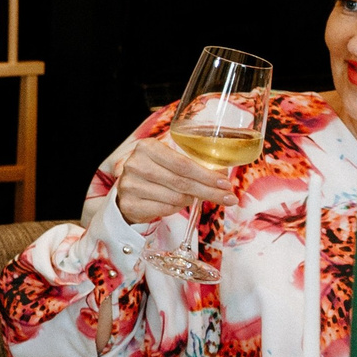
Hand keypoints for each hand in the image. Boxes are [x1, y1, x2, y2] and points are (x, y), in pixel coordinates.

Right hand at [109, 136, 235, 224]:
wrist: (128, 191)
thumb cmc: (156, 174)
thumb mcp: (170, 162)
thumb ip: (192, 165)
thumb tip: (223, 175)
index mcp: (147, 147)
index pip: (183, 164)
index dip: (207, 175)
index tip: (226, 183)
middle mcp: (135, 164)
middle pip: (181, 182)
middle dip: (209, 191)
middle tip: (228, 198)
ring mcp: (129, 185)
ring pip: (175, 198)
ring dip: (191, 200)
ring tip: (194, 198)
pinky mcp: (129, 204)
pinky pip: (165, 209)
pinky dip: (176, 208)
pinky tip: (178, 204)